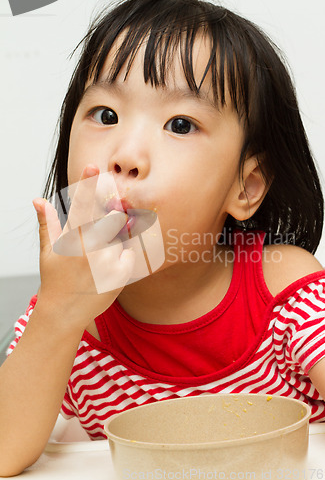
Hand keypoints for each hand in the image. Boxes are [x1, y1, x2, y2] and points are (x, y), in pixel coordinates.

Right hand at [32, 165, 134, 329]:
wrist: (64, 313)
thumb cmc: (55, 279)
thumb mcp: (48, 251)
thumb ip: (48, 224)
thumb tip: (40, 200)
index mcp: (70, 239)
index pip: (80, 206)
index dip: (86, 184)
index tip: (93, 166)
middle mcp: (89, 248)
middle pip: (110, 219)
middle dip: (108, 222)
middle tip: (97, 239)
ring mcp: (107, 262)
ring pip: (120, 239)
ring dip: (112, 246)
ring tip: (96, 264)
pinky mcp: (121, 274)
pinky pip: (129, 255)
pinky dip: (122, 260)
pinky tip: (107, 272)